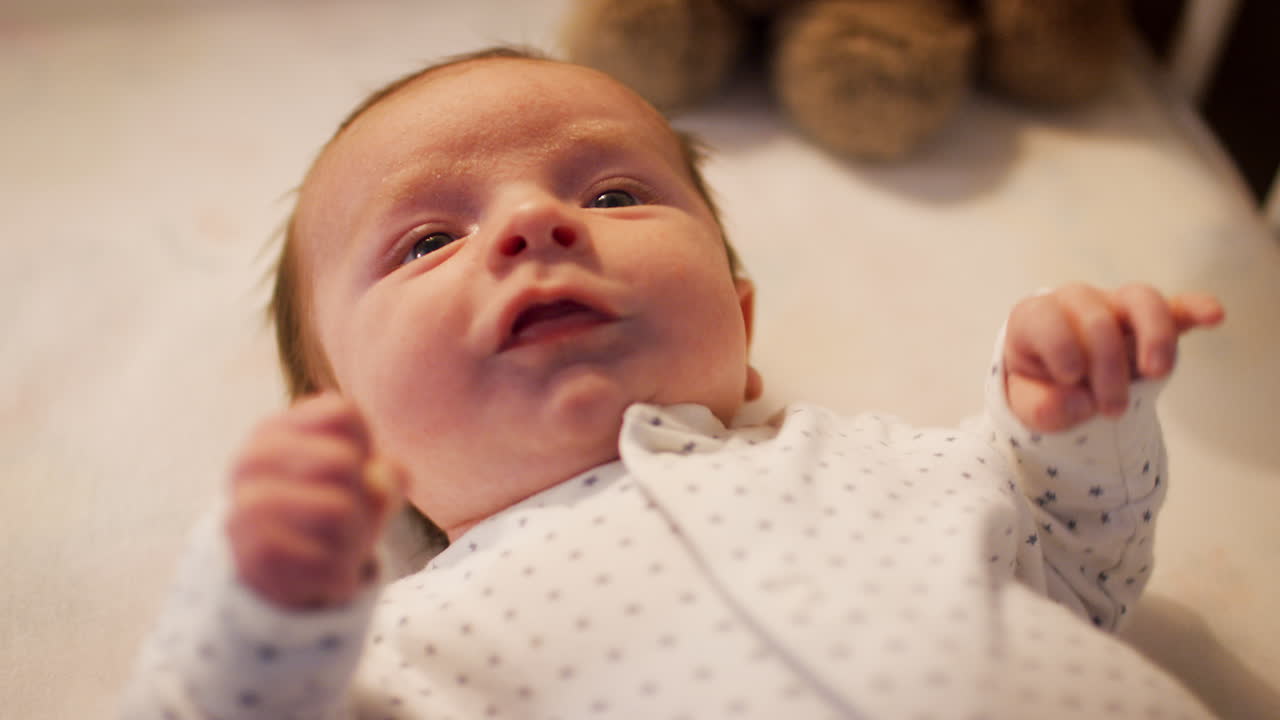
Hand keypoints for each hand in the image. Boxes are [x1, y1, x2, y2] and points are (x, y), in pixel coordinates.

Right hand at [227, 393, 403, 609]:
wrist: (274, 582)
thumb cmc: (326, 517)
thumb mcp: (362, 486)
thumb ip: (385, 476)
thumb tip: (381, 481)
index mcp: (276, 431)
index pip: (343, 415)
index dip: (365, 449)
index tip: (350, 476)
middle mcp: (252, 461)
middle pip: (342, 462)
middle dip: (362, 499)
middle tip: (345, 522)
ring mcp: (247, 508)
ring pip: (338, 512)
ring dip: (355, 540)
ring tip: (335, 549)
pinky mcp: (255, 557)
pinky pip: (330, 562)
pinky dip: (341, 576)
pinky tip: (321, 575)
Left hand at [1004, 284, 1222, 432]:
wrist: (1063, 387)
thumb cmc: (1040, 389)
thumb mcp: (1027, 405)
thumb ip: (1040, 408)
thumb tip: (1080, 401)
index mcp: (1035, 318)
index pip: (1046, 318)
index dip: (1061, 346)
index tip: (1070, 377)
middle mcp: (1075, 303)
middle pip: (1097, 320)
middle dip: (1107, 368)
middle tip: (1110, 411)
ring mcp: (1115, 308)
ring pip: (1140, 300)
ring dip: (1153, 337)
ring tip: (1155, 373)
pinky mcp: (1151, 321)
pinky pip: (1177, 307)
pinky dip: (1195, 309)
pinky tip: (1214, 316)